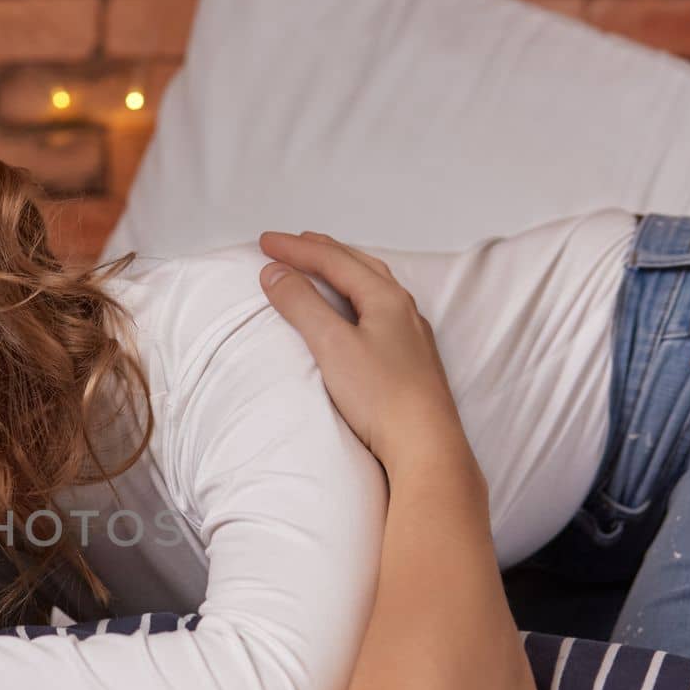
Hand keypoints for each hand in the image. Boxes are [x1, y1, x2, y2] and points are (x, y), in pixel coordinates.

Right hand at [257, 230, 465, 471]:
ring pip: (374, 287)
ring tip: (323, 267)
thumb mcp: (332, 345)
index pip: (333, 261)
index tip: (264, 243)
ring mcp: (410, 336)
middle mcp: (403, 310)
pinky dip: (357, 298)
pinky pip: (380, 312)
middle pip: (359, 265)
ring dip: (344, 271)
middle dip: (323, 251)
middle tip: (294, 243)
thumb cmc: (382, 397)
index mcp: (386, 298)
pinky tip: (355, 312)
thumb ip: (302, 305)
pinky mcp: (410, 361)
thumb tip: (275, 273)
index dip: (296, 249)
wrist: (425, 446)